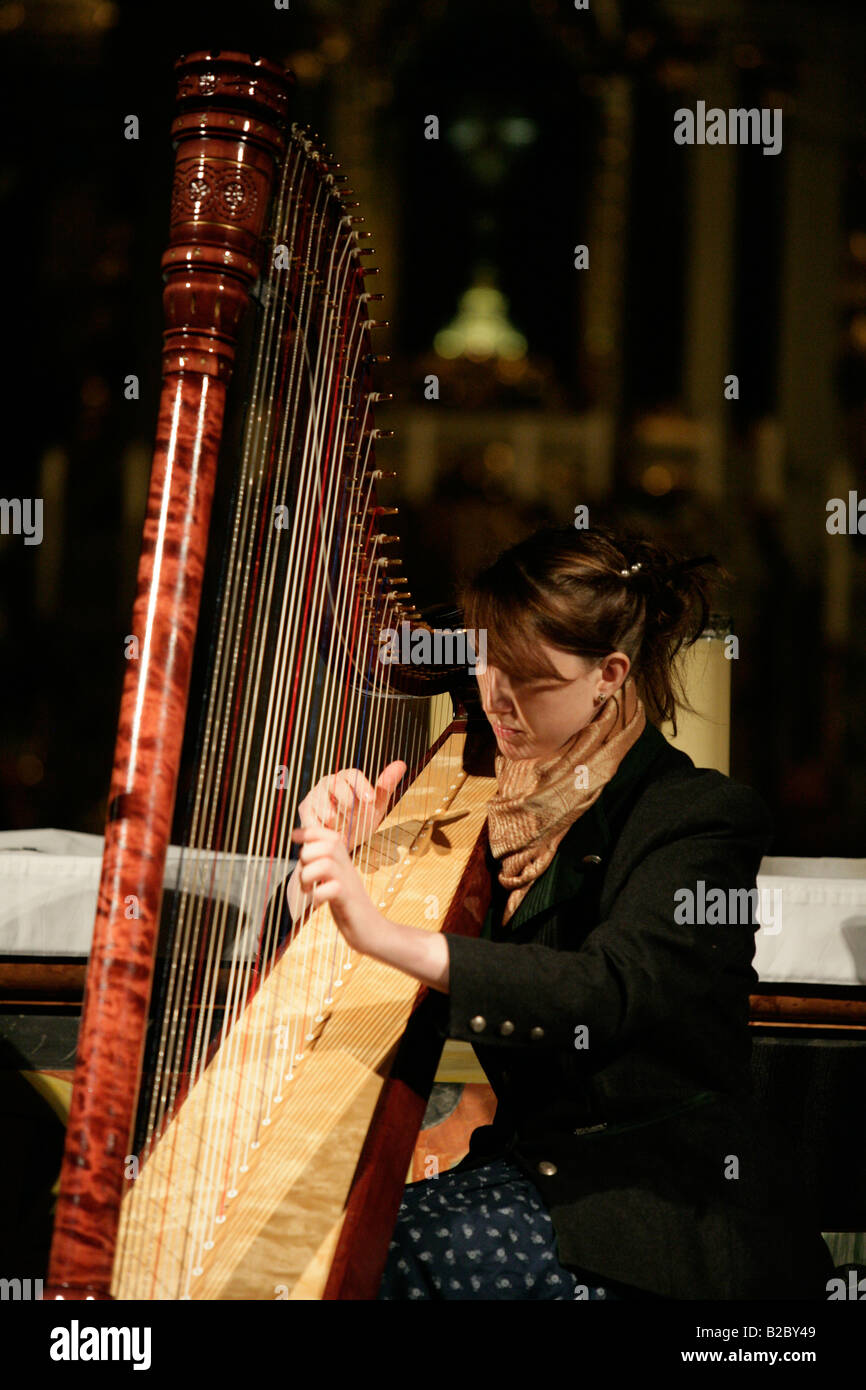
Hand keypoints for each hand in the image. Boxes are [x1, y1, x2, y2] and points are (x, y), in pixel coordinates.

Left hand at [290, 823, 386, 955]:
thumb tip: (304, 846)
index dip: (311, 831)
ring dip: (308, 875)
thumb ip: (321, 864)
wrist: (371, 932)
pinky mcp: (349, 902)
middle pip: (328, 845)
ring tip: (307, 889)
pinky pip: (333, 889)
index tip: (295, 836)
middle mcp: (347, 869)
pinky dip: (318, 895)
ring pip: (327, 864)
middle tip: (305, 876)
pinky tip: (317, 902)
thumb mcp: (333, 880)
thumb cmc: (348, 906)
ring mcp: (349, 884)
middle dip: (307, 856)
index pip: (330, 835)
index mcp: (343, 862)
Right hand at [297, 760, 406, 850]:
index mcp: (346, 778)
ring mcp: (314, 796)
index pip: (352, 774)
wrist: (342, 844)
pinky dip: (323, 828)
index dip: (361, 785)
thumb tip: (401, 764)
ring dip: (334, 818)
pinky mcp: (305, 811)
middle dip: (346, 800)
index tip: (371, 799)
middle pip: (334, 784)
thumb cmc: (359, 821)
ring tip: (341, 826)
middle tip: (354, 814)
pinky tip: (330, 832)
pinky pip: (312, 818)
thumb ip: (386, 785)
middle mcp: (328, 783)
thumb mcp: (376, 806)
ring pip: (323, 804)